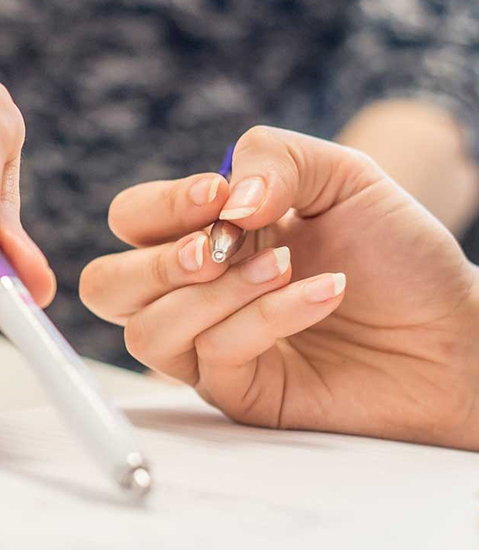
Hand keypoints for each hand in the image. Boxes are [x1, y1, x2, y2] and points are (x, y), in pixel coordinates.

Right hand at [79, 126, 478, 449]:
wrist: (455, 332)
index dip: (158, 207)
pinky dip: (265, 318)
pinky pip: (213, 357)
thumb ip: (274, 159)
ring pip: (145, 332)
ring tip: (281, 267)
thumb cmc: (398, 254)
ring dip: (212, 293)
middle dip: (157, 263)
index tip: (214, 194)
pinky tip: (321, 295)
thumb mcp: (342, 175)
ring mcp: (209, 346)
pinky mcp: (238, 391)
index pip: (131, 220)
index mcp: (204, 234)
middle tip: (218, 248)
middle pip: (106, 286)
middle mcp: (194, 291)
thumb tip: (222, 206)